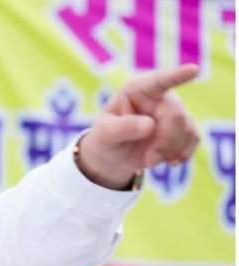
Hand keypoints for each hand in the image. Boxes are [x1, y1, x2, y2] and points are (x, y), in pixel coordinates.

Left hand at [77, 64, 200, 189]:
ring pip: (186, 128)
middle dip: (164, 142)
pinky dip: (181, 154)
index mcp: (136, 90)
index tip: (194, 70)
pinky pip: (193, 138)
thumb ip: (122, 128)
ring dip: (170, 151)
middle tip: (148, 162)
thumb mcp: (105, 135)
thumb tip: (150, 125)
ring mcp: (173, 110)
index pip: (159, 81)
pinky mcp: (183, 126)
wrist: (113, 158)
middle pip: (175, 115)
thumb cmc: (106, 139)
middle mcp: (158, 95)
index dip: (177, 76)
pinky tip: (169, 162)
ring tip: (149, 161)